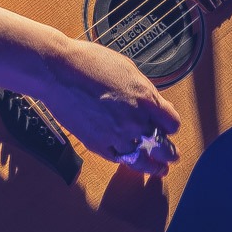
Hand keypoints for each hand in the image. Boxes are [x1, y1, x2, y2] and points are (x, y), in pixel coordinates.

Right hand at [37, 37, 179, 176]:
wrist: (59, 71)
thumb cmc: (90, 62)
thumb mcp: (127, 69)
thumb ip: (145, 90)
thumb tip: (156, 103)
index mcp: (145, 98)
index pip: (172, 123)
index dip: (171, 127)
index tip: (169, 129)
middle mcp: (135, 120)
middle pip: (162, 146)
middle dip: (169, 153)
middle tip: (172, 158)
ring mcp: (116, 135)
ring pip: (141, 159)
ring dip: (151, 166)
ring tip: (157, 170)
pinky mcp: (97, 144)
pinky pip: (118, 158)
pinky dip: (126, 161)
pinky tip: (130, 161)